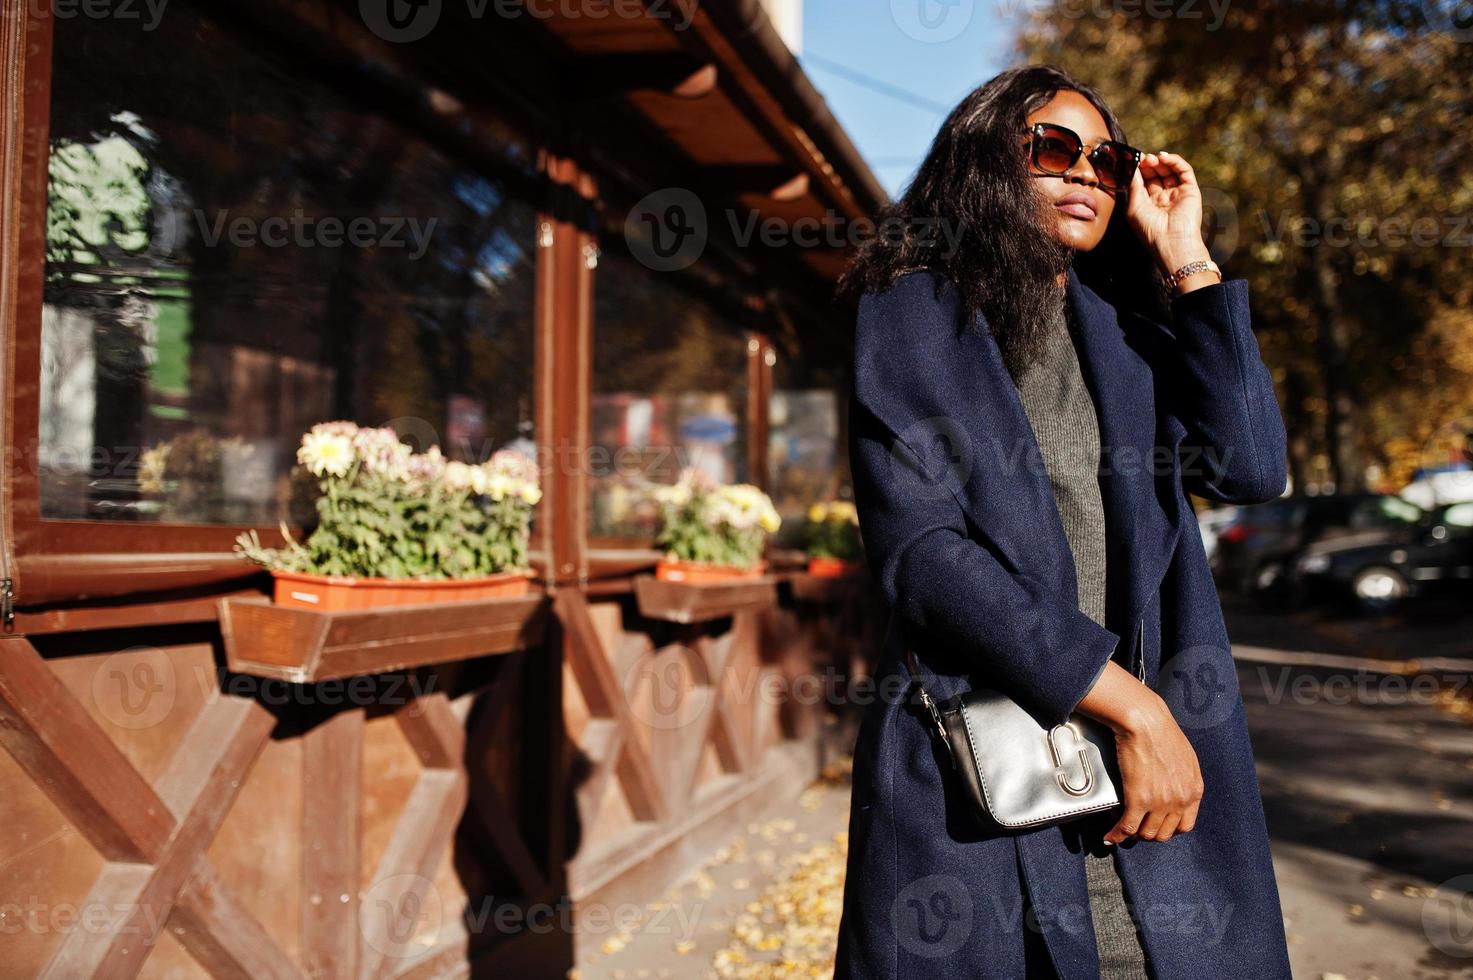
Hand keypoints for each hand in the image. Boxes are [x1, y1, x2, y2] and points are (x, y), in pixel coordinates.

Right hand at [1104, 696, 1203, 844]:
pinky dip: (1117, 835)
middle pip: (1164, 834)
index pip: (1185, 826)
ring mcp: (1159, 802)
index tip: (1157, 826)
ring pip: (1145, 834)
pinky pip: (1127, 827)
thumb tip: (1174, 787)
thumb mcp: (1186, 757)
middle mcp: (1180, 800)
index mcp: (1194, 790)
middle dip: (1149, 835)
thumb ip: (1184, 778)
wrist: (1146, 721)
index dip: (1169, 830)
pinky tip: (1110, 836)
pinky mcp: (1138, 799)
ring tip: (1122, 831)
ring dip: (1133, 836)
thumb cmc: (1162, 731)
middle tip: (1136, 829)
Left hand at [1125, 150, 1211, 275]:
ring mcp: (1178, 193)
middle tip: (1143, 158)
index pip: (1144, 181)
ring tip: (1152, 158)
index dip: (1139, 170)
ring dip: (1160, 161)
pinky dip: (1175, 161)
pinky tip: (1165, 158)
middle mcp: (1164, 198)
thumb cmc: (1149, 229)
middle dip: (1149, 164)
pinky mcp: (1191, 190)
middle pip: (1156, 174)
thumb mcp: (1134, 206)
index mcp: (1149, 204)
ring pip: (1170, 171)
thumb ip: (1134, 186)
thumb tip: (1132, 167)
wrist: (1171, 242)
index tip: (1133, 161)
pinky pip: (1184, 171)